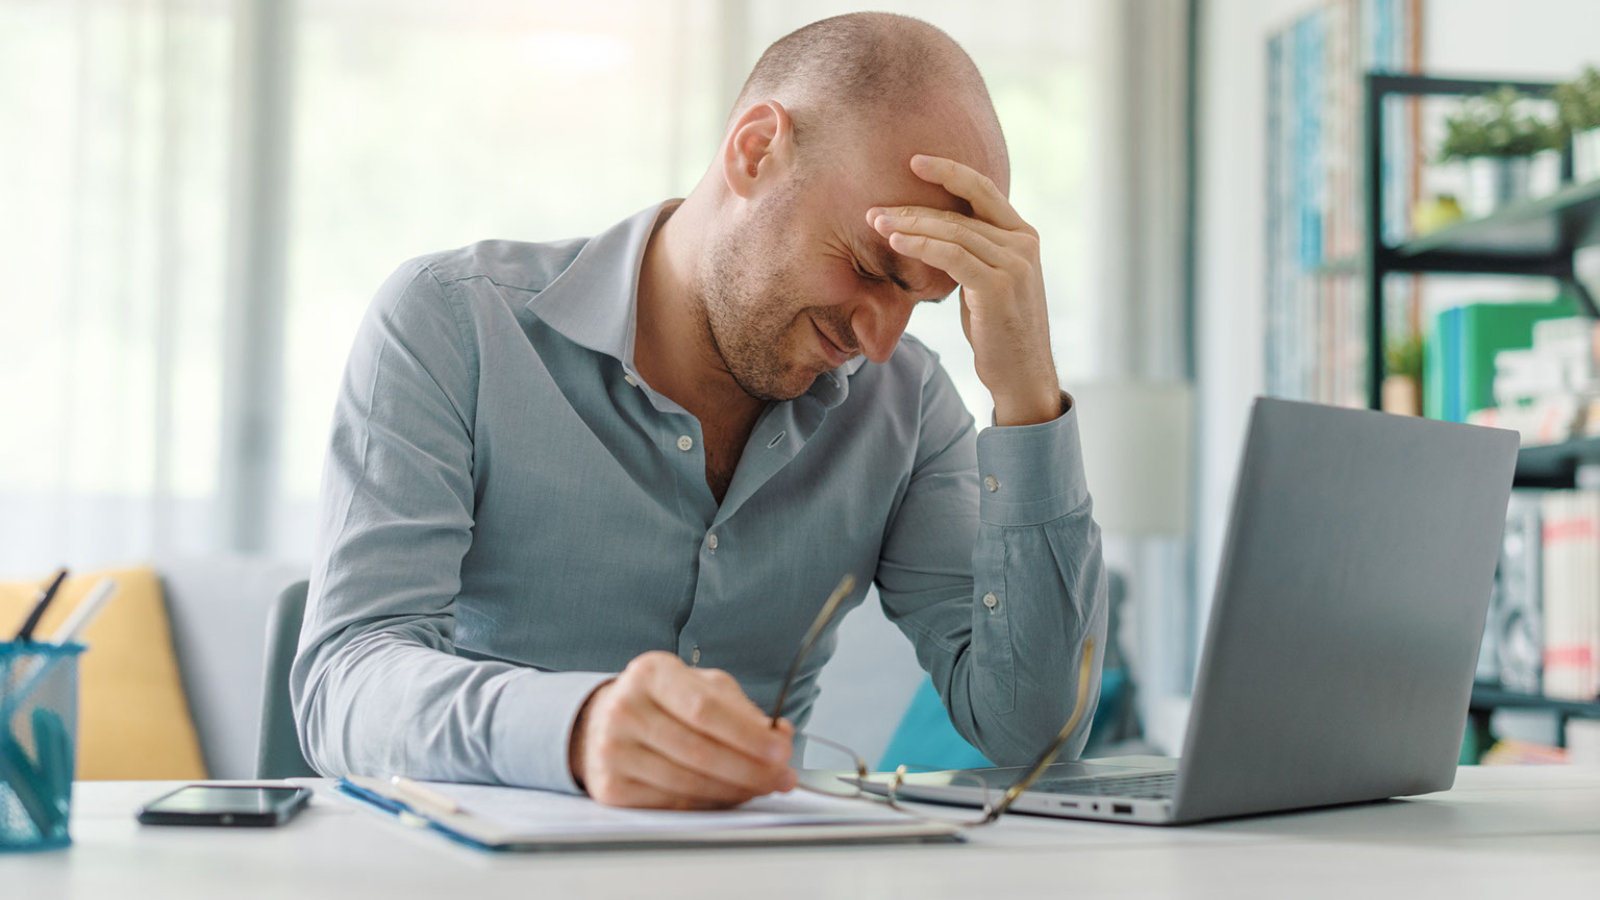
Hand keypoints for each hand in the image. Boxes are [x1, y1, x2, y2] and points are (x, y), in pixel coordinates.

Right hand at [568, 651, 796, 808]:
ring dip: (735, 790)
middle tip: (782, 777)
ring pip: (688, 782)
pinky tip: (729, 795)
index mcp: (651, 673)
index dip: (747, 734)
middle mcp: (625, 708)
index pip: (705, 709)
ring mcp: (613, 750)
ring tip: (762, 786)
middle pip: (699, 751)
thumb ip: (740, 708)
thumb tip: (779, 735)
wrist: (605, 721)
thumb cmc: (663, 701)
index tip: (780, 749)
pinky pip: (673, 803)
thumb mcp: (699, 686)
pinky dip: (709, 803)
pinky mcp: (610, 786)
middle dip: (750, 769)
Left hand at [867, 154, 1061, 426]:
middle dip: (914, 206)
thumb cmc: (999, 331)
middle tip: (875, 208)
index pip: (983, 191)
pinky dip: (921, 245)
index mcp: (1023, 235)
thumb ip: (973, 253)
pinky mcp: (999, 285)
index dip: (949, 171)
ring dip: (910, 225)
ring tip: (876, 223)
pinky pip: (952, 256)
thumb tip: (936, 234)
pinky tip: (897, 241)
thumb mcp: (988, 283)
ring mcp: (1015, 263)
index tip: (914, 161)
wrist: (1022, 375)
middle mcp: (1024, 242)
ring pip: (953, 231)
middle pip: (961, 211)